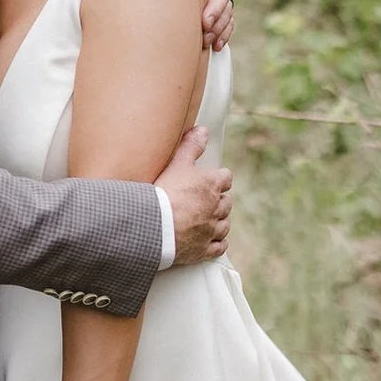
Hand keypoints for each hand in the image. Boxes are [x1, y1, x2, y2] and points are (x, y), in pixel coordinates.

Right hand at [155, 127, 231, 263]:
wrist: (154, 225)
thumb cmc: (164, 192)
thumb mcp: (177, 162)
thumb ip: (191, 145)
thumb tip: (203, 130)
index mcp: (212, 185)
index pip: (225, 178)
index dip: (218, 178)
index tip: (211, 180)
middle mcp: (217, 207)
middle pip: (226, 202)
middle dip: (218, 200)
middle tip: (206, 200)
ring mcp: (212, 230)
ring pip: (224, 225)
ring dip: (218, 221)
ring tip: (207, 219)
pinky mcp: (204, 249)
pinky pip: (219, 247)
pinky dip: (217, 243)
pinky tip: (210, 240)